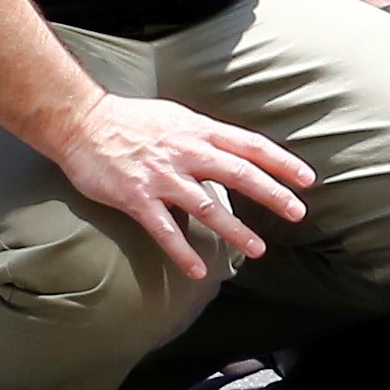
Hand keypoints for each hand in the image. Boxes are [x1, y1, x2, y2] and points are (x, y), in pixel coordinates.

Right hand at [48, 90, 314, 279]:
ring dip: (235, 230)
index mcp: (199, 131)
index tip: (308, 179)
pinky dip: (182, 252)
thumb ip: (205, 137)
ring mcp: (163, 176)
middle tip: (298, 213)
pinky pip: (165, 230)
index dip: (282, 162)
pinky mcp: (137, 198)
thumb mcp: (177, 118)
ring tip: (257, 250)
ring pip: (208, 207)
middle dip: (272, 195)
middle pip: (240, 174)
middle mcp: (187, 152)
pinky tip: (197, 270)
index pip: (251, 145)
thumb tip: (232, 152)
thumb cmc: (131, 120)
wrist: (82, 121)